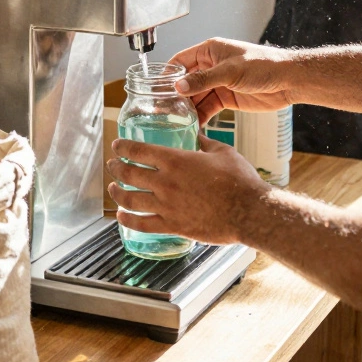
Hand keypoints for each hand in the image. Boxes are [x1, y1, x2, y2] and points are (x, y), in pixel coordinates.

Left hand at [107, 136, 271, 245]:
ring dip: (117, 192)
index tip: (117, 146)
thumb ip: (205, 143)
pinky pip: (142, 224)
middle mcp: (166, 182)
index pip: (138, 150)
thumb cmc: (240, 181)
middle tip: (112, 165)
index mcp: (176, 160)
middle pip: (128, 173)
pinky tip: (121, 216)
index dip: (123, 147)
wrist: (250, 211)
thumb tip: (198, 136)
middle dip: (116, 167)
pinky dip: (128, 220)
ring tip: (113, 188)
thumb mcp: (223, 151)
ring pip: (130, 199)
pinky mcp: (173, 225)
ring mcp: (167, 206)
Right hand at [170, 38, 297, 125]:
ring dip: (187, 110)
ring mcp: (219, 84)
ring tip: (175, 123)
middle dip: (175, 96)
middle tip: (162, 112)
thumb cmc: (263, 65)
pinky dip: (201, 117)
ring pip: (196, 98)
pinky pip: (208, 108)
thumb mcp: (230, 72)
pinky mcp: (227, 99)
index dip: (168, 75)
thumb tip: (179, 86)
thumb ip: (203, 80)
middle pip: (186, 82)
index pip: (180, 61)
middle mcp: (211, 67)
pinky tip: (193, 127)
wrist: (288, 81)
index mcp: (210, 51)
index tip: (156, 90)